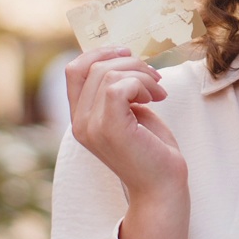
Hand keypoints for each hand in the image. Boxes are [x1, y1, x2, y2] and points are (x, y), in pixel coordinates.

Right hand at [66, 47, 188, 238]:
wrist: (163, 185)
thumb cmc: (152, 149)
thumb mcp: (131, 111)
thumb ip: (119, 89)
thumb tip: (121, 56)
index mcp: (81, 117)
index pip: (74, 69)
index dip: (100, 52)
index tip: (128, 53)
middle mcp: (79, 123)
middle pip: (93, 66)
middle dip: (131, 63)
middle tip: (155, 79)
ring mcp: (91, 127)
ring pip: (108, 74)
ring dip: (142, 75)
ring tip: (158, 92)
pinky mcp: (109, 129)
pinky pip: (118, 86)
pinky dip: (142, 85)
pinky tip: (156, 99)